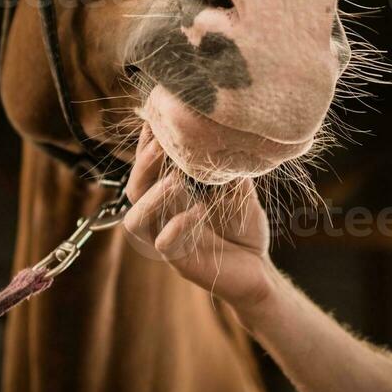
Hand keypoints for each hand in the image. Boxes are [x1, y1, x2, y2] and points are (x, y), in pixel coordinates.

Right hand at [121, 124, 275, 311]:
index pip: (147, 168)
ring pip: (135, 220)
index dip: (146, 145)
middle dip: (142, 165)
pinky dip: (177, 225)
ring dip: (152, 197)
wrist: (258, 270)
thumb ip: (227, 167)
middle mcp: (162, 217)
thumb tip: (227, 132)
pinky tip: (198, 212)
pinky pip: (164, 244)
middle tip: (160, 145)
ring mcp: (167, 240)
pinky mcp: (180, 261)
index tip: (155, 121)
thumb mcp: (238, 190)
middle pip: (133, 190)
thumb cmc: (243, 228)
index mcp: (171, 197)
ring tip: (175, 180)